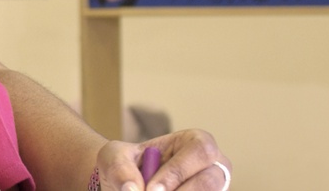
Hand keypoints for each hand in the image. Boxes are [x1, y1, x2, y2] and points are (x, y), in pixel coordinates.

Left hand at [96, 129, 230, 190]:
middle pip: (211, 181)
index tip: (151, 190)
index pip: (199, 151)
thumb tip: (133, 190)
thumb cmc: (124, 164)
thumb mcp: (113, 157)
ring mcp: (214, 188)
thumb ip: (120, 168)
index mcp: (194, 142)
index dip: (177, 172)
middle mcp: (213, 165)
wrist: (125, 183)